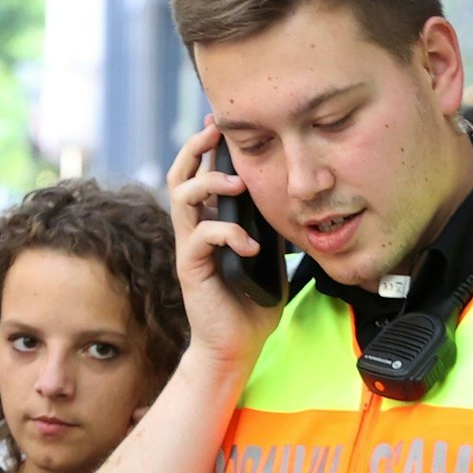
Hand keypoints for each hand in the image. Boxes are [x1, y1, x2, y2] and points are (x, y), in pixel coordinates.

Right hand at [165, 118, 283, 370]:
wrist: (236, 348)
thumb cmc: (251, 305)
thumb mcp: (272, 257)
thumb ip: (272, 228)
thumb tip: (293, 200)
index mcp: (209, 224)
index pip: (199, 175)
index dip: (206, 147)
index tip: (221, 124)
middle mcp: (193, 231)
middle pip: (179, 176)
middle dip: (195, 149)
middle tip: (214, 130)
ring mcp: (190, 249)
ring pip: (182, 198)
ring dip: (208, 183)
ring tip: (237, 184)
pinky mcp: (192, 269)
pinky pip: (203, 237)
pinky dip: (229, 233)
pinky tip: (252, 244)